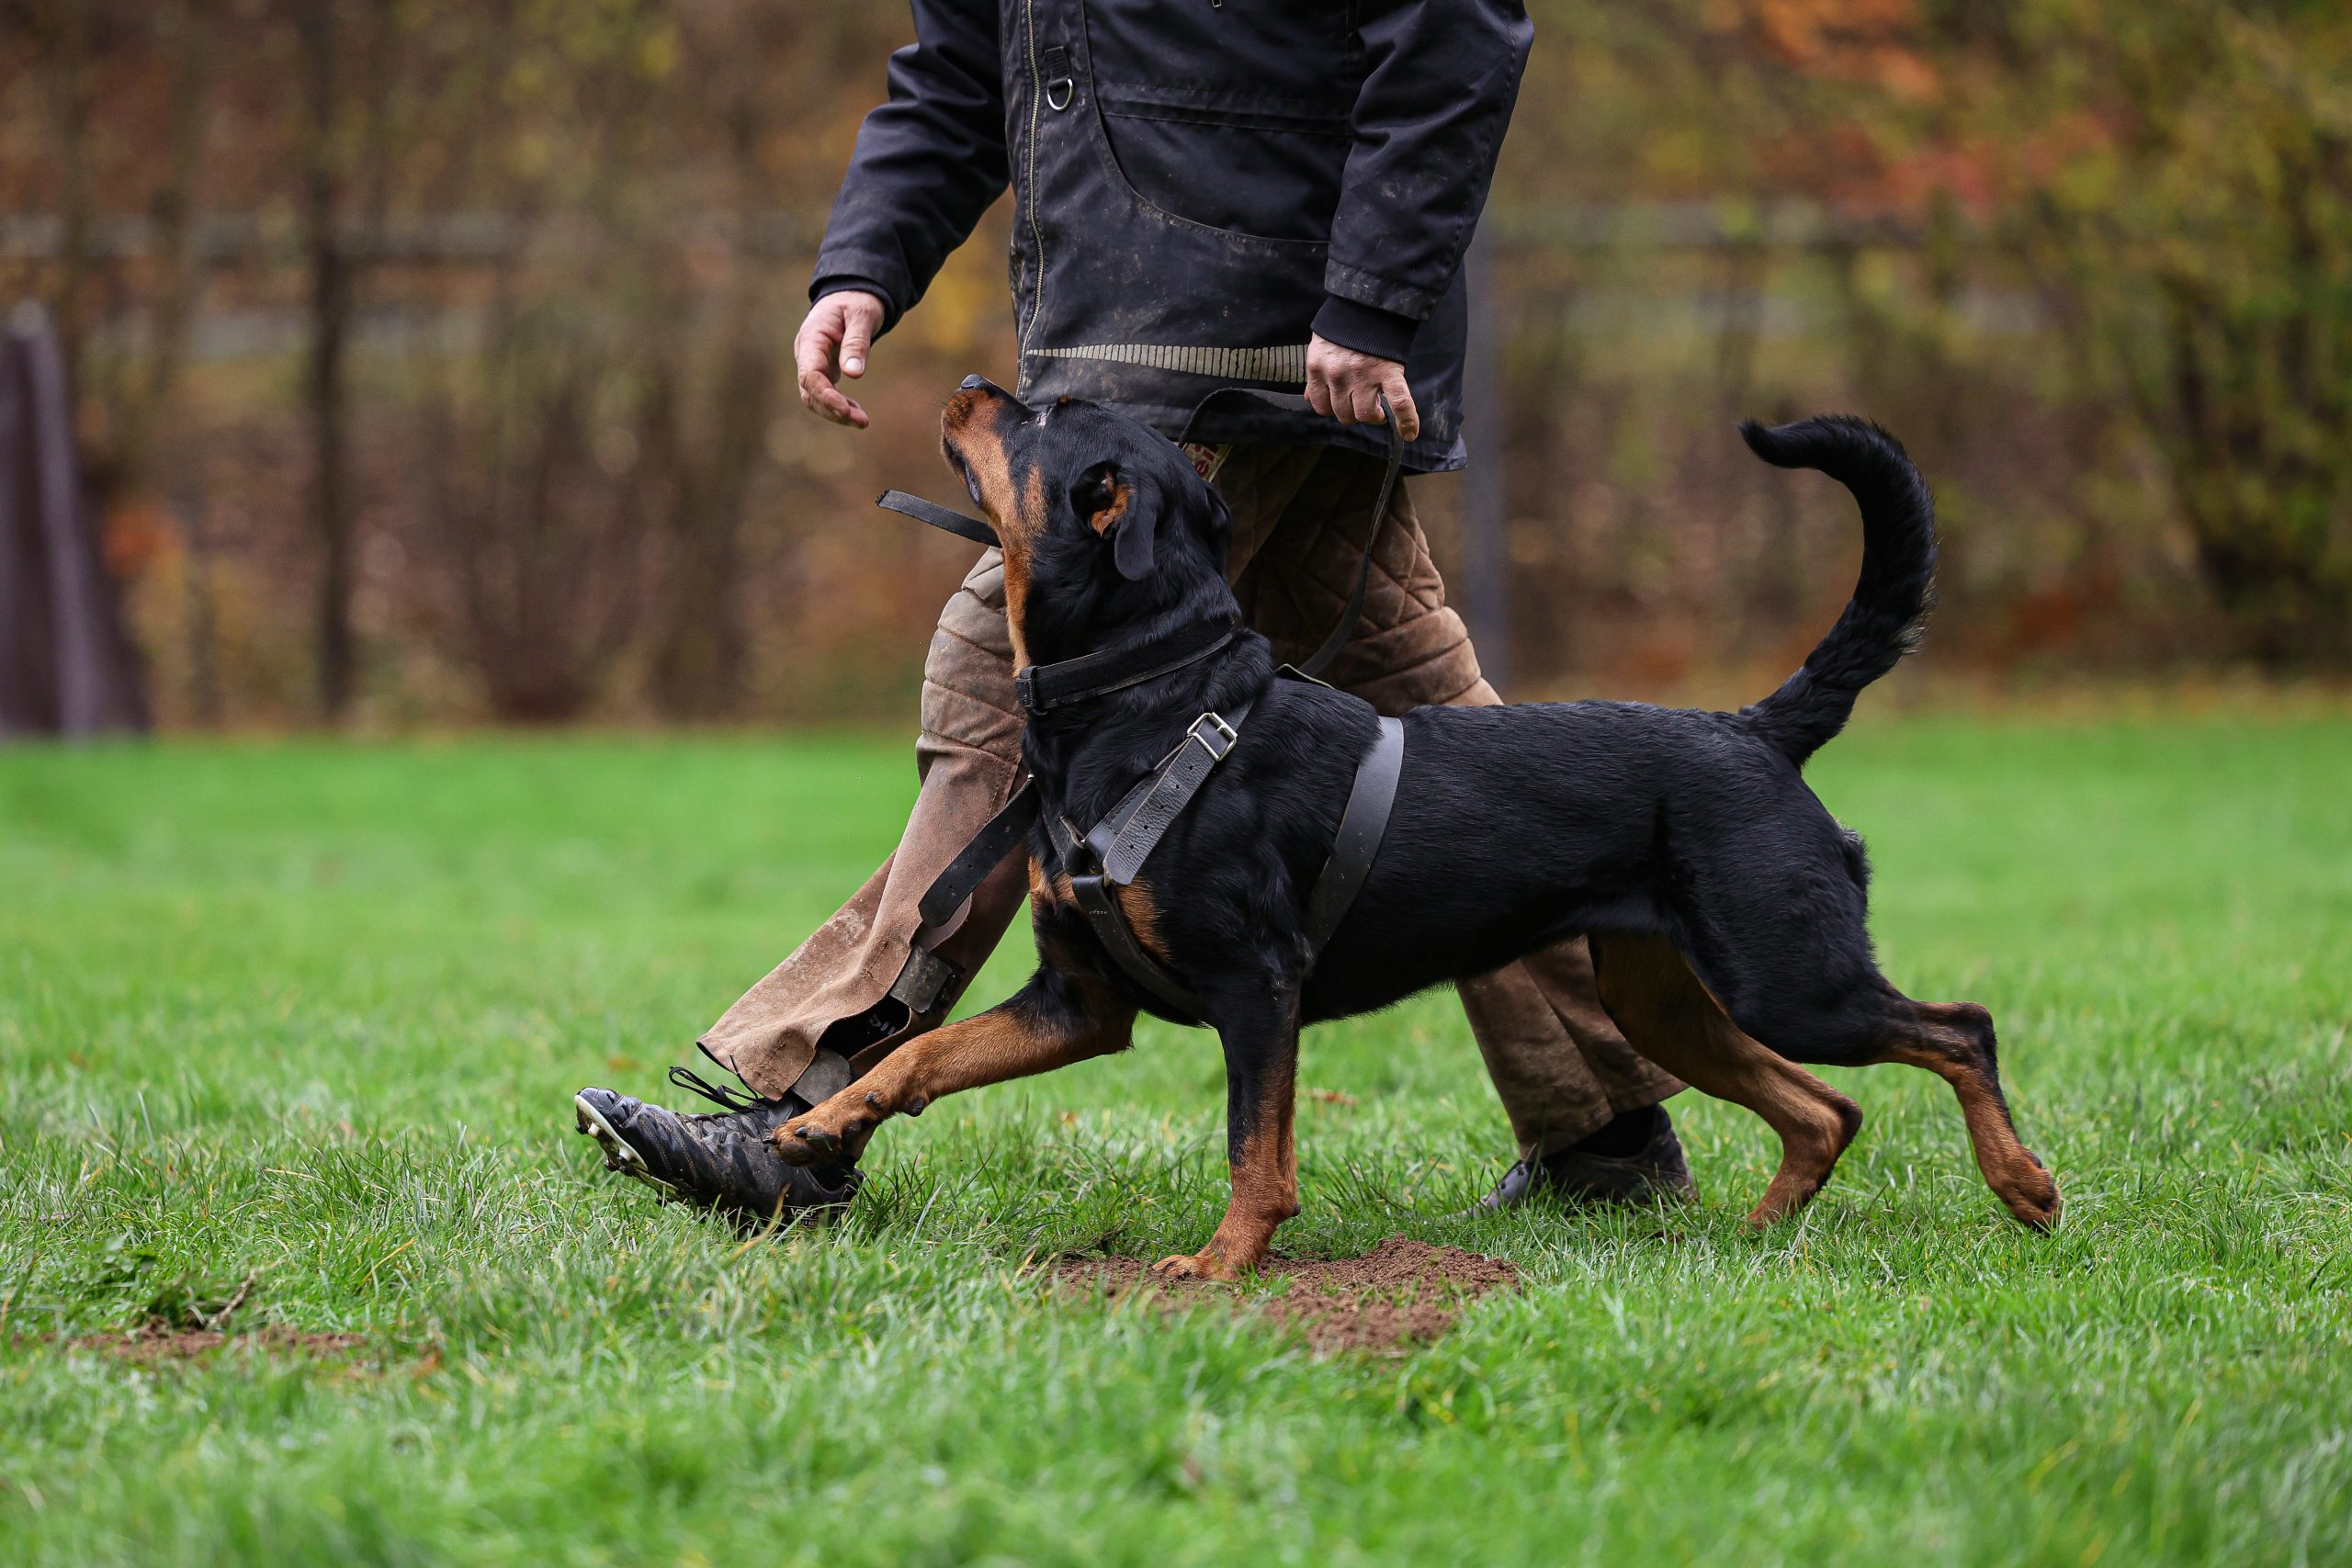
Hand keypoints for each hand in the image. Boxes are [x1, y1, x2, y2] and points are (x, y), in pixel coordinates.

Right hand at [794, 290, 887, 427]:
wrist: (851, 294)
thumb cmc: (856, 301)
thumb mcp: (861, 316)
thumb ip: (856, 343)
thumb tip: (853, 375)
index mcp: (811, 339)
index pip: (810, 375)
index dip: (826, 396)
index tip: (845, 410)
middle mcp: (807, 354)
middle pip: (810, 391)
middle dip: (833, 410)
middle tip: (862, 421)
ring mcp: (813, 363)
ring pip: (815, 397)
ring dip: (836, 413)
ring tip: (862, 422)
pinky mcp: (823, 370)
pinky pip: (825, 394)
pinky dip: (840, 406)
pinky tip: (857, 413)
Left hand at [1304, 333, 1420, 442]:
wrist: (1366, 301)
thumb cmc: (1342, 327)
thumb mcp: (1320, 349)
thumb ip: (1316, 375)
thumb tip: (1310, 398)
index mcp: (1319, 369)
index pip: (1321, 407)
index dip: (1333, 408)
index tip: (1342, 402)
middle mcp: (1338, 377)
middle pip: (1344, 414)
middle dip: (1353, 412)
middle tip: (1362, 401)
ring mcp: (1363, 376)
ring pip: (1365, 415)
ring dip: (1372, 416)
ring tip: (1379, 407)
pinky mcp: (1388, 373)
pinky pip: (1399, 402)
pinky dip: (1407, 420)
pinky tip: (1409, 434)